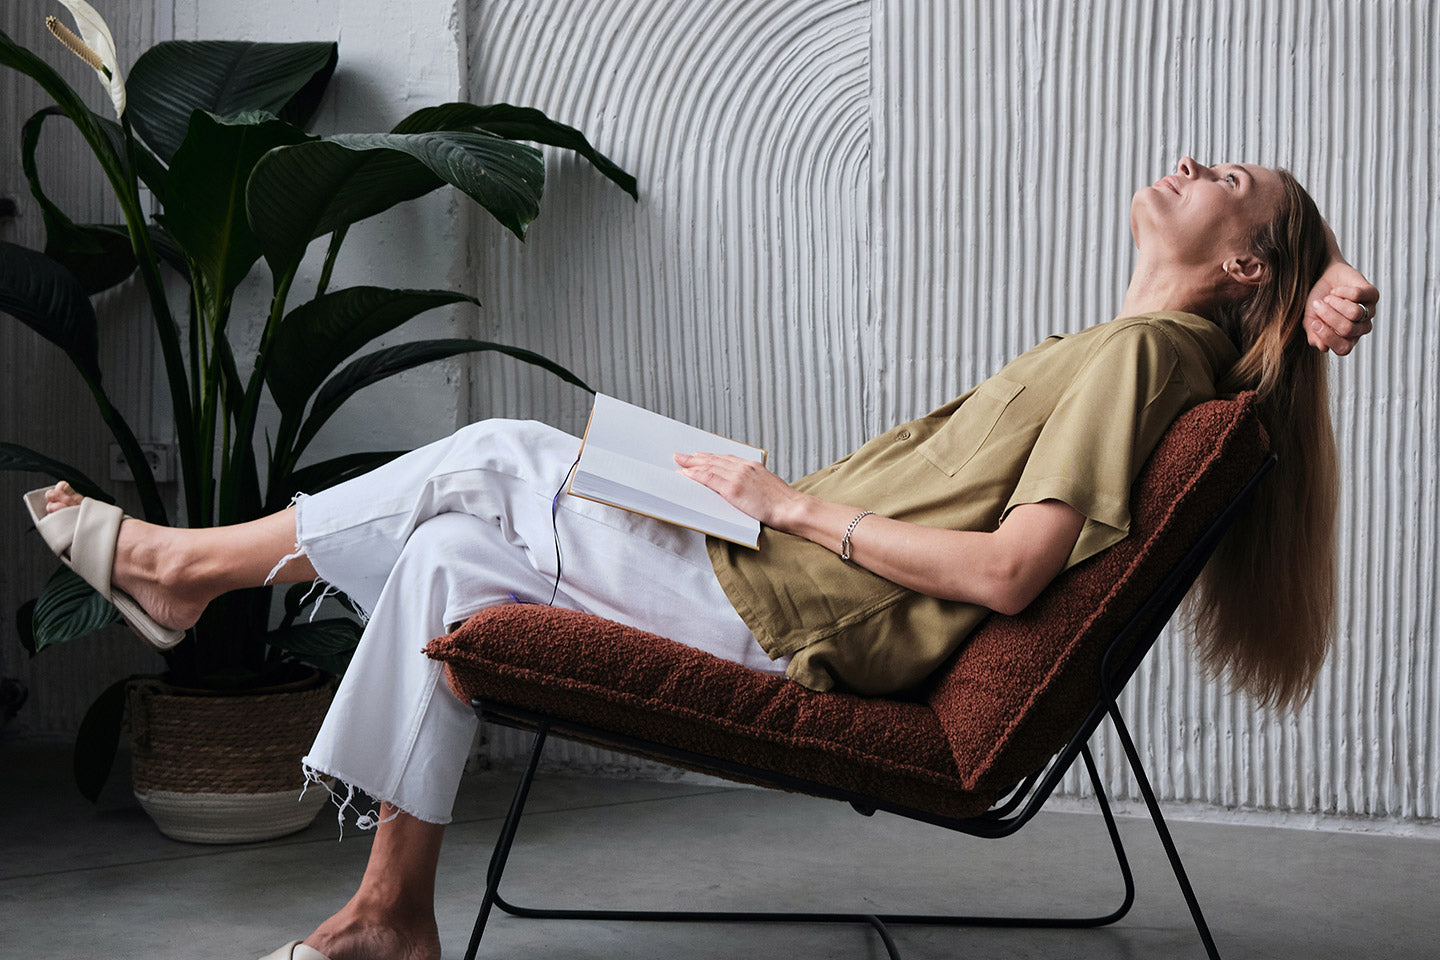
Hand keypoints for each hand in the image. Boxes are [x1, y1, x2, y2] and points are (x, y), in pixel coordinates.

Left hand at [674, 452, 802, 528]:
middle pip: (714, 460)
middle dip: (696, 457)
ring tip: (679, 462)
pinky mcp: (734, 489)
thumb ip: (754, 483)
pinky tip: (686, 474)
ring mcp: (738, 476)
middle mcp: (744, 467)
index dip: (710, 457)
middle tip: (681, 455)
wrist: (792, 508)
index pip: (726, 458)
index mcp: (753, 466)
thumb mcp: (767, 486)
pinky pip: (709, 479)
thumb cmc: (783, 503)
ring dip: (691, 464)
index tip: (699, 455)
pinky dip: (696, 475)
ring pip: (709, 466)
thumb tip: (744, 487)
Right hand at [1305, 259, 1375, 355]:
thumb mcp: (1310, 320)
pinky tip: (1336, 291)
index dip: (1328, 337)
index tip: (1314, 323)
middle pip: (1347, 329)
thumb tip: (1322, 346)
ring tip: (1328, 298)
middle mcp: (1360, 328)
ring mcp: (1369, 312)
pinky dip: (1341, 291)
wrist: (1324, 278)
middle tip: (1317, 305)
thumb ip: (1314, 334)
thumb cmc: (1319, 301)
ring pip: (1355, 313)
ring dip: (1335, 303)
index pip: (1343, 348)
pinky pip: (1358, 296)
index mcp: (1346, 339)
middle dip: (1328, 316)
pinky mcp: (1373, 295)